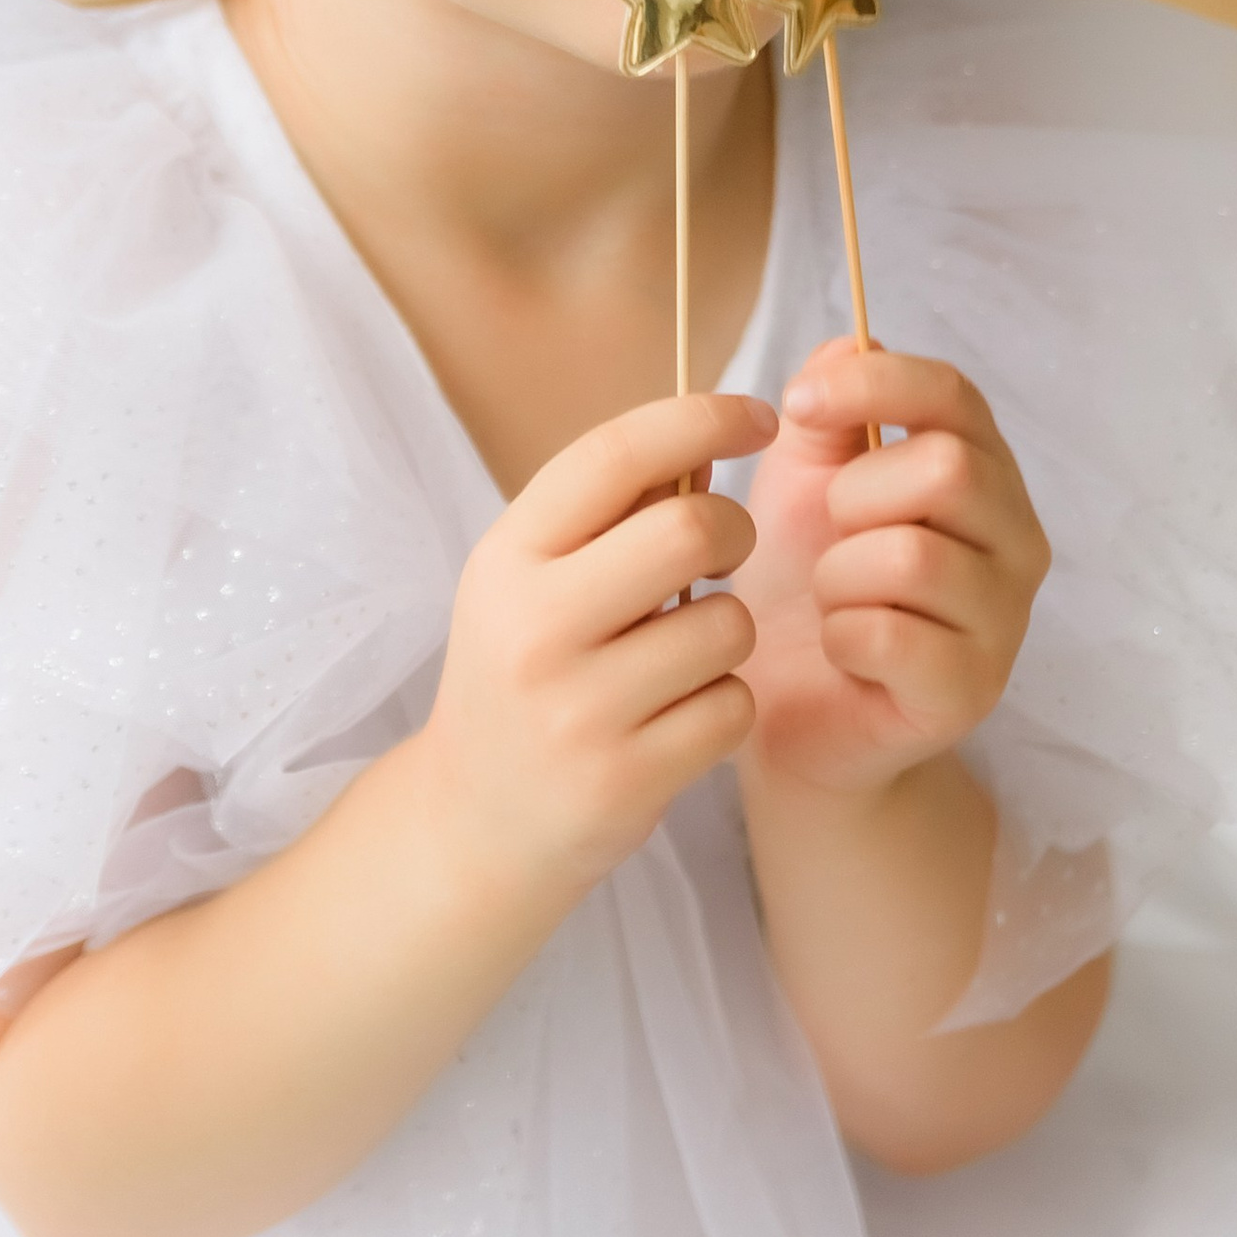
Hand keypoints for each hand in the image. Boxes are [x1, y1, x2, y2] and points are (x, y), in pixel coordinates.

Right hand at [415, 390, 773, 909]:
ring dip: (730, 631)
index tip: (760, 415)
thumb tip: (709, 438)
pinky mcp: (626, 780)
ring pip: (727, 626)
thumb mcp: (532, 578)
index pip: (616, 454)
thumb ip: (609, 510)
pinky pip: (733, 708)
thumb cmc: (524, 670)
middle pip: (688, 530)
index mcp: (509, 557)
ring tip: (684, 653)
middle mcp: (535, 628)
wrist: (476, 821)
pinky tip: (682, 715)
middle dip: (734, 530)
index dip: (701, 418)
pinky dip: (727, 704)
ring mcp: (580, 710)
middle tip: (726, 552)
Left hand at [734, 345, 1046, 797]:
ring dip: (839, 576)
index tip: (799, 405)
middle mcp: (1016, 540)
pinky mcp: (972, 691)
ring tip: (833, 599)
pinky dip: (841, 635)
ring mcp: (1004, 620)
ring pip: (914, 557)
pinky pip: (891, 636)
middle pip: (949, 469)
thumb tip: (853, 345)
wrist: (791, 703)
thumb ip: (834, 406)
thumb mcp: (806, 474)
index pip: (955, 394)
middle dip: (855, 497)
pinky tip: (842, 648)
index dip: (876, 384)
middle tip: (830, 537)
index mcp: (983, 471)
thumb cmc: (803, 578)